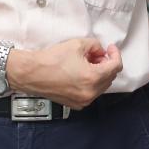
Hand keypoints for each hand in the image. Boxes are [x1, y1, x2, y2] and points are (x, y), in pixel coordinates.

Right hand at [6, 38, 121, 108]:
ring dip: (100, 74)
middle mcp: (90, 93)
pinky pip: (91, 93)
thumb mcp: (78, 44)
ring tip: (88, 63)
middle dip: (107, 64)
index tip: (109, 48)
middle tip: (97, 54)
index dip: (115, 54)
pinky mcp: (75, 105)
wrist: (32, 73)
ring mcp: (83, 101)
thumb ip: (95, 46)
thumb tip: (101, 51)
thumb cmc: (52, 59)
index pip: (115, 66)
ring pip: (102, 86)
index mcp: (93, 78)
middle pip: (110, 77)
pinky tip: (82, 73)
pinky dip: (92, 83)